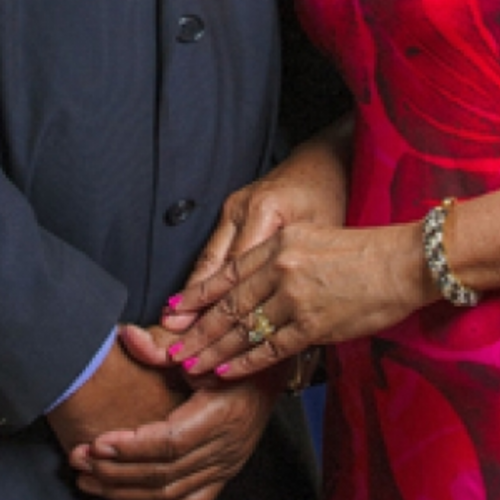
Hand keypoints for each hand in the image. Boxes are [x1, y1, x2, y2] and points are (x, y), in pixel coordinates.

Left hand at [68, 329, 280, 499]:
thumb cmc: (229, 352)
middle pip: (164, 473)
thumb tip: (127, 336)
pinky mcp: (222, 477)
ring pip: (170, 495)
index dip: (131, 447)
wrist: (267, 372)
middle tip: (78, 459)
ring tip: (87, 480)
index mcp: (221, 413)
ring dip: (124, 491)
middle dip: (115, 471)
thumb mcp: (200, 340)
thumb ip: (162, 343)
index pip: (170, 442)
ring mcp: (225, 467)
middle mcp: (225, 448)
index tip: (97, 443)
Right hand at [162, 129, 350, 337]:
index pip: (237, 270)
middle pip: (214, 267)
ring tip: (172, 323)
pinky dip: (204, 278)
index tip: (210, 338)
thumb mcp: (321, 234)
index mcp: (264, 212)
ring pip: (208, 259)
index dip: (223, 308)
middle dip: (195, 306)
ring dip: (192, 294)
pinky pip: (214, 250)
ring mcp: (232, 209)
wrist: (320, 162)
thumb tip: (283, 319)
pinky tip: (190, 301)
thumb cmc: (327, 198)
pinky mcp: (230, 211)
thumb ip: (298, 271)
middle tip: (177, 337)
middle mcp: (240, 210)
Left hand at [165, 221, 432, 383]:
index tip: (174, 309)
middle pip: (228, 304)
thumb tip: (253, 284)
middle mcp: (281, 268)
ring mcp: (296, 297)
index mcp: (279, 244)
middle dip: (197, 329)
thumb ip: (279, 259)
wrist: (402, 262)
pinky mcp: (314, 324)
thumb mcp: (312, 239)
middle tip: (171, 347)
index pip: (228, 273)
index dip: (198, 294)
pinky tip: (226, 372)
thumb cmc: (361, 251)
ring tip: (190, 365)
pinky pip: (271, 348)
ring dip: (214, 350)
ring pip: (244, 329)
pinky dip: (245, 363)